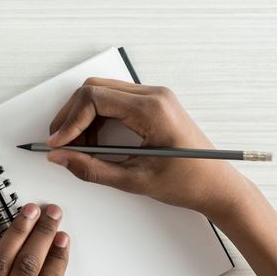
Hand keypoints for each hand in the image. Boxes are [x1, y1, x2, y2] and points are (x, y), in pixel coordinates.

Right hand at [45, 78, 255, 222]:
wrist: (218, 186)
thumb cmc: (189, 182)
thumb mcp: (134, 180)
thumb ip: (92, 168)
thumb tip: (61, 157)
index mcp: (153, 109)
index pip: (94, 98)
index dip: (69, 121)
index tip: (58, 143)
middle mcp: (154, 96)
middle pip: (94, 89)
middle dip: (72, 116)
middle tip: (62, 144)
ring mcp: (154, 97)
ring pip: (101, 93)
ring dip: (83, 118)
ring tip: (79, 147)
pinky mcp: (152, 104)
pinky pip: (114, 100)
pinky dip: (97, 119)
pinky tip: (94, 142)